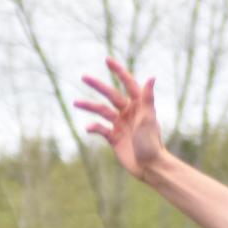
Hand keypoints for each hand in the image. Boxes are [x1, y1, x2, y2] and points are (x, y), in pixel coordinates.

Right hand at [74, 59, 165, 178]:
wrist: (150, 167)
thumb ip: (148, 98)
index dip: (118, 72)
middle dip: (98, 86)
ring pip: (102, 111)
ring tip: (76, 103)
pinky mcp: (114, 138)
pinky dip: (94, 128)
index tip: (107, 60)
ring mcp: (120, 125)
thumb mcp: (148, 119)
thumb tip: (151, 77)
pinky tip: (88, 129)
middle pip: (111, 95)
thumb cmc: (152, 143)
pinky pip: (100, 129)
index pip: (128, 84)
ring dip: (89, 106)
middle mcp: (128, 113)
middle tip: (84, 77)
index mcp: (138, 106)